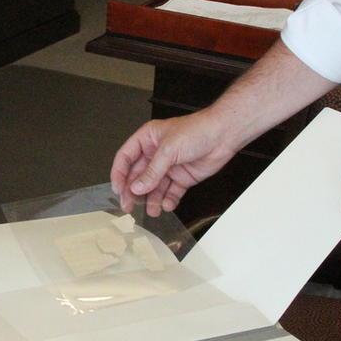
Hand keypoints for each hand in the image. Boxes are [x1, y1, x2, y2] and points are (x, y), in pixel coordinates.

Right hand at [111, 111, 236, 216]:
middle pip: (138, 176)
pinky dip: (168, 200)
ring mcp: (169, 167)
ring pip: (154, 187)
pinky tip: (167, 205)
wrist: (223, 135)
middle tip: (129, 206)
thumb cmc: (197, 130)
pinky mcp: (182, 178)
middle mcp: (155, 154)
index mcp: (147, 139)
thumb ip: (152, 171)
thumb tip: (137, 187)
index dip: (119, 174)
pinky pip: (171, 192)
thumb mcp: (169, 149)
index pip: (126, 158)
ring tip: (151, 210)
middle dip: (134, 191)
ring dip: (151, 199)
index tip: (117, 189)